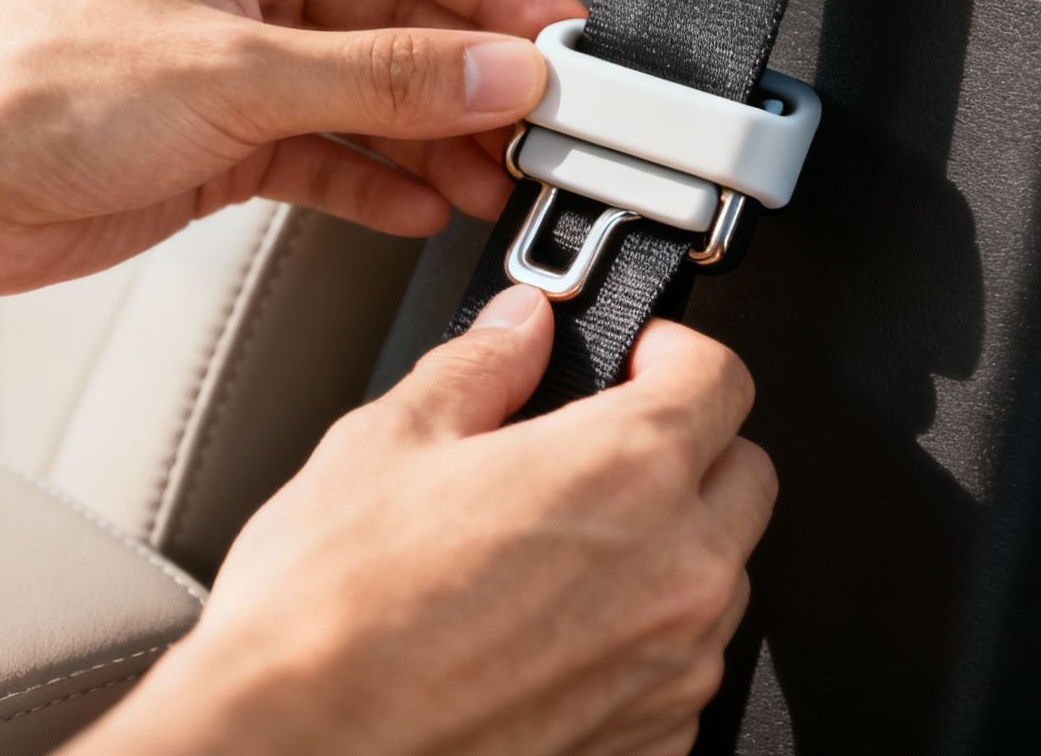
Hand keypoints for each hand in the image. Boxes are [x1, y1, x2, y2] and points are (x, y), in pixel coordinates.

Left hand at [0, 0, 584, 294]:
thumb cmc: (29, 91)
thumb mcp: (236, 75)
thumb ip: (382, 77)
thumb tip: (494, 71)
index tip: (560, 37)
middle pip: (397, 18)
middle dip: (468, 77)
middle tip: (539, 124)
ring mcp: (237, 60)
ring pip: (370, 92)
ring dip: (432, 139)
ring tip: (494, 180)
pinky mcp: (224, 135)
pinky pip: (329, 151)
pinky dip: (376, 181)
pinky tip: (422, 205)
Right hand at [71, 285, 778, 755]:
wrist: (296, 750)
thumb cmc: (328, 614)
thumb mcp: (387, 443)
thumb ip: (480, 367)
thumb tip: (519, 327)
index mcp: (625, 469)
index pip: (721, 377)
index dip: (674, 353)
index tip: (635, 360)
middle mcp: (675, 572)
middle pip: (745, 476)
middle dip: (689, 448)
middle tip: (601, 446)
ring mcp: (671, 670)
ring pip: (722, 578)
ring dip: (671, 549)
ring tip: (561, 551)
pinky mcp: (650, 744)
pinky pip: (681, 670)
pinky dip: (641, 644)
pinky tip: (550, 635)